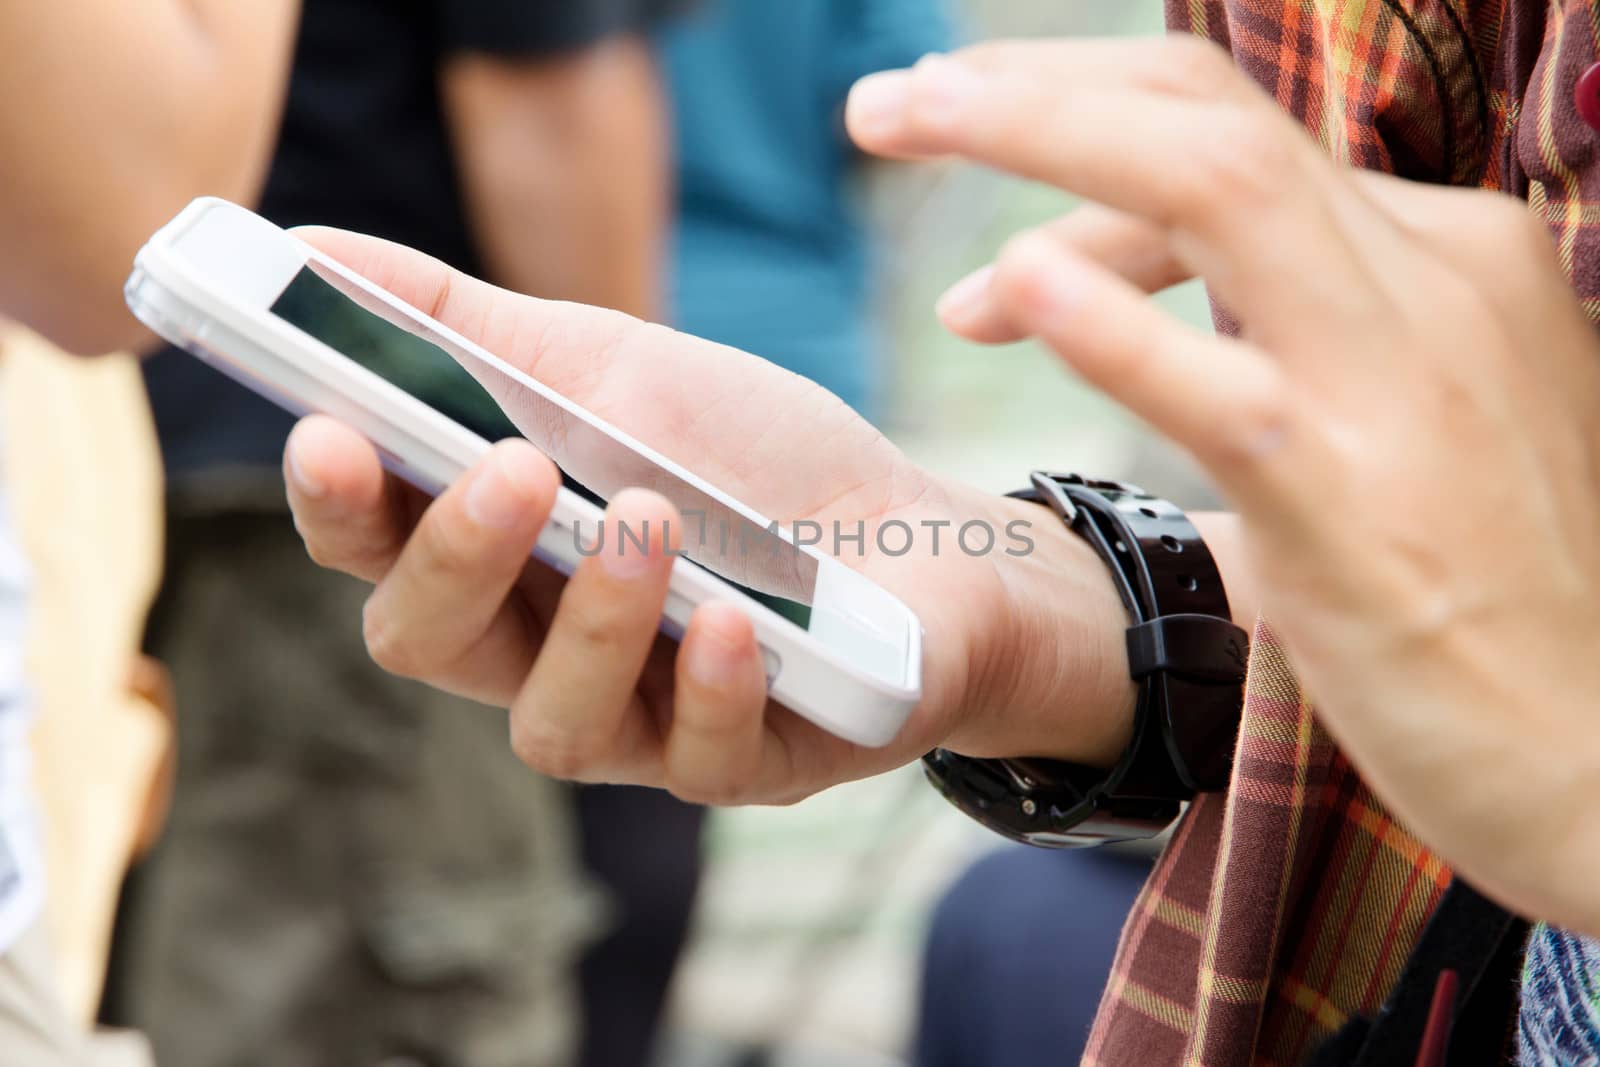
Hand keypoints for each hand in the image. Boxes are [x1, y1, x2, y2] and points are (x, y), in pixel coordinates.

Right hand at [284, 228, 1136, 805]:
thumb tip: (309, 247)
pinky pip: (696, 756)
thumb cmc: (750, 453)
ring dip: (593, 619)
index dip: (340, 502)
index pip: (375, 547)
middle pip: (431, 641)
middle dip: (455, 557)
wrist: (921, 534)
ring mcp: (638, 718)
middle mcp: (540, 648)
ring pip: (553, 723)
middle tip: (509, 467)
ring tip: (646, 518)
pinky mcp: (737, 761)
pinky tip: (735, 622)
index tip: (330, 431)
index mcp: (495, 551)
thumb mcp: (615, 366)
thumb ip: (466, 326)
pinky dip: (708, 685)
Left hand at [847, 40, 1599, 932]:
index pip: (1235, 142)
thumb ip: (1293, 325)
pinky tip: (1010, 291)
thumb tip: (1112, 277)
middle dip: (1029, 88)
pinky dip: (1109, 327)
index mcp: (1444, 249)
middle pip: (1204, 118)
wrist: (1598, 752)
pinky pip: (1217, 387)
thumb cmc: (1493, 586)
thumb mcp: (1405, 413)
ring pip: (1208, 189)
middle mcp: (1428, 278)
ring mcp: (1390, 381)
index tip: (977, 214)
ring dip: (1029, 133)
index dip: (1079, 144)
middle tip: (889, 100)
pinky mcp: (1347, 503)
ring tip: (887, 120)